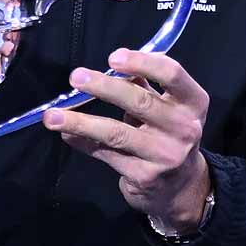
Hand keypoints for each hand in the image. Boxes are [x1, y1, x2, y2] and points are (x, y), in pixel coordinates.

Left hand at [44, 48, 212, 232]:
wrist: (180, 187)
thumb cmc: (167, 134)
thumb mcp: (166, 108)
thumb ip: (143, 86)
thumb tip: (109, 69)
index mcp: (192, 102)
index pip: (172, 74)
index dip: (142, 62)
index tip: (112, 58)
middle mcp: (183, 128)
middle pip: (139, 101)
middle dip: (104, 87)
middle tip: (76, 78)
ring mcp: (165, 155)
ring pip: (116, 133)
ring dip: (80, 122)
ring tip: (52, 115)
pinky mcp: (145, 176)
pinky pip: (106, 154)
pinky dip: (83, 142)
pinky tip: (66, 133)